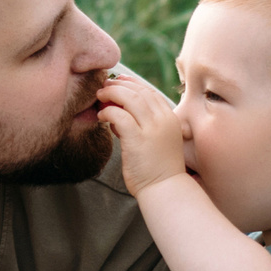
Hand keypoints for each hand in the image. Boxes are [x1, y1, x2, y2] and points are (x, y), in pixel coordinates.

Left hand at [97, 75, 192, 196]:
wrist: (164, 189)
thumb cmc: (157, 169)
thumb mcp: (156, 140)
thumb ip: (141, 125)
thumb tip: (117, 113)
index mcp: (170, 118)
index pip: (150, 92)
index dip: (133, 83)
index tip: (119, 81)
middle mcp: (164, 120)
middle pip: (140, 91)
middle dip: (120, 85)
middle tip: (104, 86)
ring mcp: (152, 129)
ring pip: (130, 99)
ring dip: (112, 94)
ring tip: (100, 96)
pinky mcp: (138, 139)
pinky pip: (120, 116)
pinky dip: (108, 112)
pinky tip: (101, 116)